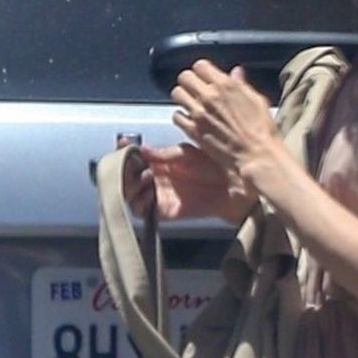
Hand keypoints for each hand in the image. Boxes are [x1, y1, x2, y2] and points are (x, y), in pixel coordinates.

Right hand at [124, 142, 255, 225]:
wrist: (235, 185)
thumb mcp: (186, 153)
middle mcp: (157, 180)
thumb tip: (141, 150)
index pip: (132, 158)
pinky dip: (140, 203)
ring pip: (130, 196)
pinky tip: (149, 192)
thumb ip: (162, 154)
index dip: (124, 153)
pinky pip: (144, 212)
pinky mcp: (167, 211)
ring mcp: (160, 196)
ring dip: (130, 186)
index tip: (122, 145)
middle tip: (130, 165)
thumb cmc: (216, 165)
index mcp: (160, 162)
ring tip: (145, 176)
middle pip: (126, 179)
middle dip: (123, 171)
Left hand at [171, 61, 281, 177]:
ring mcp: (199, 113)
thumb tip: (236, 72)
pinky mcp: (193, 131)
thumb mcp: (257, 101)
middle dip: (189, 82)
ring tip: (191, 104)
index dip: (202, 72)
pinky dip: (181, 117)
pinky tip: (190, 121)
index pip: (200, 65)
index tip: (205, 78)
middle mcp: (209, 96)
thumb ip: (242, 85)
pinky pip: (176, 116)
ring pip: (177, 93)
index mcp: (225, 85)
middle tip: (195, 90)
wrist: (257, 155)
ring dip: (183, 97)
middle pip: (185, 77)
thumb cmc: (262, 131)